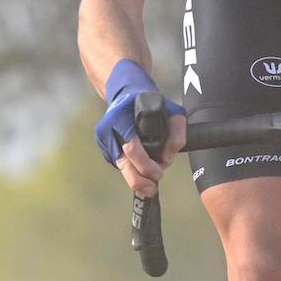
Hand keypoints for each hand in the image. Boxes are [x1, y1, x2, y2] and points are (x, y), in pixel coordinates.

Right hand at [93, 59, 184, 195]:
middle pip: (122, 163)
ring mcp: (103, 138)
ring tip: (150, 184)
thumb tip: (169, 155)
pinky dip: (131, 169)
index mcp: (120, 117)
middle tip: (153, 188)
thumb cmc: (151, 101)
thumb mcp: (172, 109)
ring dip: (136, 177)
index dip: (146, 164)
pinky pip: (119, 163)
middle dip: (139, 179)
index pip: (131, 148)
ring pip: (120, 166)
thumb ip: (178, 130)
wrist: (126, 92)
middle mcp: (107, 129)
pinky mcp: (103, 145)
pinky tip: (142, 171)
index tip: (160, 173)